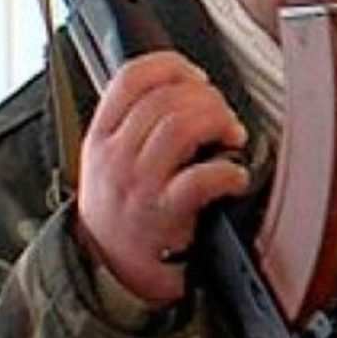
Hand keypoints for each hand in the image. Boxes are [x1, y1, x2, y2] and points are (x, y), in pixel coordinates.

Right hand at [74, 50, 248, 306]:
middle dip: (208, 98)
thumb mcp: (108, 158)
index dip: (172, 66)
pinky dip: (227, 172)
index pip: (132, 76)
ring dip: (218, 122)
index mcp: (101, 135)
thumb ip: (134, 120)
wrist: (110, 272)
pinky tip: (235, 176)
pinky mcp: (164, 216)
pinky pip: (200, 180)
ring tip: (231, 137)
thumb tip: (186, 85)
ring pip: (182, 126)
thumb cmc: (120, 211)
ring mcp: (138, 185)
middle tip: (222, 115)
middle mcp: (116, 156)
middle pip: (167, 98)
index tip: (196, 78)